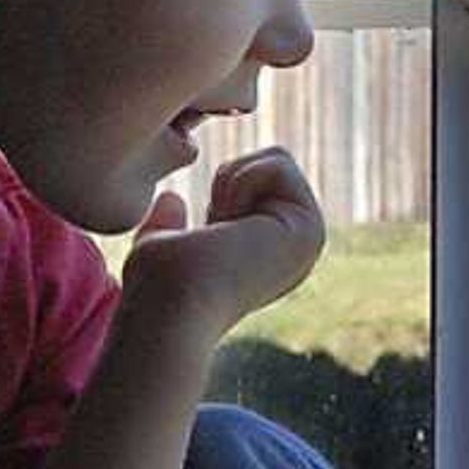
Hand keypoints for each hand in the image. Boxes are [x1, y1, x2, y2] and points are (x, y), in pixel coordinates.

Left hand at [118, 146, 326, 336]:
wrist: (172, 307)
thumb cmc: (157, 285)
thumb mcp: (160, 242)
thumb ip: (167, 224)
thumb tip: (171, 199)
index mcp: (270, 253)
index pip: (255, 174)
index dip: (220, 191)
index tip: (206, 236)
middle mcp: (296, 249)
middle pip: (270, 162)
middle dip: (231, 182)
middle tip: (214, 234)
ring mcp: (310, 241)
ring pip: (277, 160)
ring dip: (234, 185)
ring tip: (223, 235)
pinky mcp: (311, 230)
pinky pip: (278, 164)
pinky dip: (242, 185)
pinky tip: (232, 229)